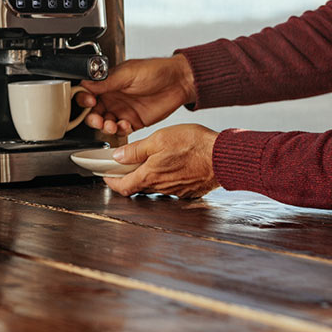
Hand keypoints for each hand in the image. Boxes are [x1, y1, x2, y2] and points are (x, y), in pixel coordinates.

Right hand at [75, 54, 196, 135]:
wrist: (179, 82)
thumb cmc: (156, 70)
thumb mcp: (128, 73)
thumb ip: (106, 81)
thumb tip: (86, 83)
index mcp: (108, 83)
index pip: (88, 93)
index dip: (84, 100)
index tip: (90, 102)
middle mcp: (112, 97)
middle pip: (93, 112)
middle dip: (92, 118)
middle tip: (98, 120)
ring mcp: (122, 111)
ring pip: (105, 123)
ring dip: (105, 126)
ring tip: (112, 125)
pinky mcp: (133, 122)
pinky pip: (121, 130)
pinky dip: (120, 130)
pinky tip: (126, 125)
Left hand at [103, 124, 219, 198]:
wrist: (223, 157)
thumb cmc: (193, 145)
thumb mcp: (158, 139)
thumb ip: (136, 150)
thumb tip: (118, 157)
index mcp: (150, 175)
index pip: (124, 187)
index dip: (112, 182)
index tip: (107, 177)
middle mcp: (161, 188)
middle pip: (139, 187)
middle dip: (130, 178)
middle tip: (127, 166)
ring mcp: (176, 191)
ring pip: (156, 187)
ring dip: (149, 177)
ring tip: (151, 162)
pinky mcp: (190, 191)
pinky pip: (172, 187)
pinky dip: (167, 178)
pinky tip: (173, 166)